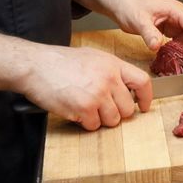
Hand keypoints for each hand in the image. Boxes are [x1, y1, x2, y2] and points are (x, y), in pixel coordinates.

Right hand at [20, 45, 153, 130]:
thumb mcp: (92, 57)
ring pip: (112, 120)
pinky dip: (85, 122)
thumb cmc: (59, 61)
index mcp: (112, 64)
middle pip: (128, 108)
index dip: (146, 97)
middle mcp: (108, 79)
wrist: (36, 66)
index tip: (144, 106)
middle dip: (116, 112)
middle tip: (102, 108)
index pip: (142, 81)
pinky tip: (75, 110)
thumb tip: (124, 87)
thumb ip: (110, 71)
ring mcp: (97, 94)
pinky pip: (94, 125)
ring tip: (86, 107)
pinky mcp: (83, 109)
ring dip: (100, 119)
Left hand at [111, 0, 182, 59]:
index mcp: (174, 9)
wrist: (122, 4)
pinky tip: (180, 57)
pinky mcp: (168, 28)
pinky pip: (180, 39)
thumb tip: (157, 45)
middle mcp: (177, 15)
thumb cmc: (130, 6)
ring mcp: (174, 21)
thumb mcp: (139, 20)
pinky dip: (182, 48)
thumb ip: (149, 33)